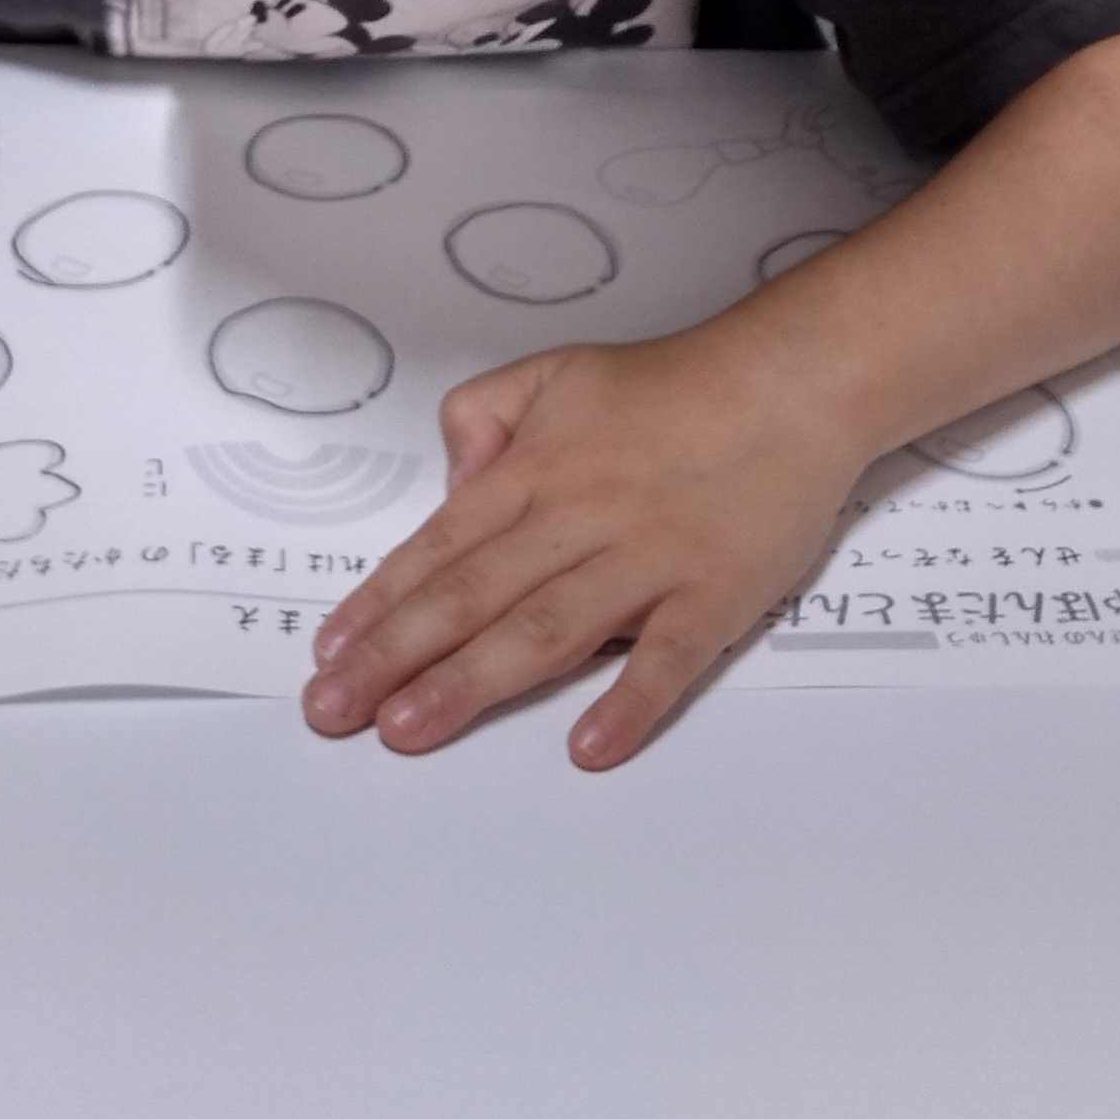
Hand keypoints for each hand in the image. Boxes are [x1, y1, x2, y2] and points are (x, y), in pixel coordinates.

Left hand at [300, 325, 865, 767]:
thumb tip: (450, 483)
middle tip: (333, 713)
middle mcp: (578, 519)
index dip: (378, 605)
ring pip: (546, 630)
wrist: (792, 382)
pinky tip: (588, 746)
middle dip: (394, 658)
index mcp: (535, 472)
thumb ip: (483, 415)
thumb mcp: (555, 373)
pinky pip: (668, 657)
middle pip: (472, 597)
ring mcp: (647, 561)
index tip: (327, 654)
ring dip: (471, 684)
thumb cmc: (673, 386)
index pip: (438, 549)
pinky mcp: (715, 594)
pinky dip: (629, 701)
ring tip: (408, 731)